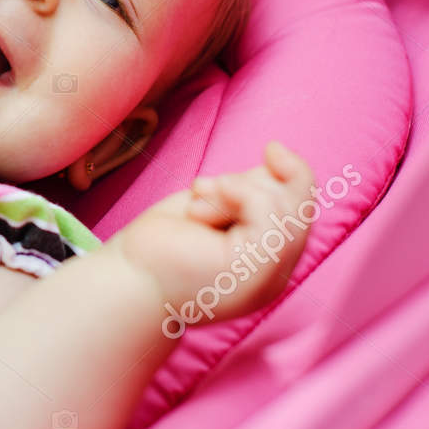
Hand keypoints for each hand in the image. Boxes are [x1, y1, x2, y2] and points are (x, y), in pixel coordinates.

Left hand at [105, 141, 315, 331]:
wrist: (125, 281)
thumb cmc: (159, 246)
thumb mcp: (213, 208)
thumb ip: (251, 192)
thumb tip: (279, 155)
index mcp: (267, 267)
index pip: (303, 212)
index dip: (295, 175)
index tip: (272, 147)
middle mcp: (276, 278)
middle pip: (301, 206)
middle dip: (252, 182)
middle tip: (201, 191)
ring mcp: (270, 279)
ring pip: (287, 206)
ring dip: (238, 188)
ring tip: (197, 205)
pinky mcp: (257, 272)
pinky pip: (269, 210)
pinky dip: (238, 193)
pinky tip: (201, 207)